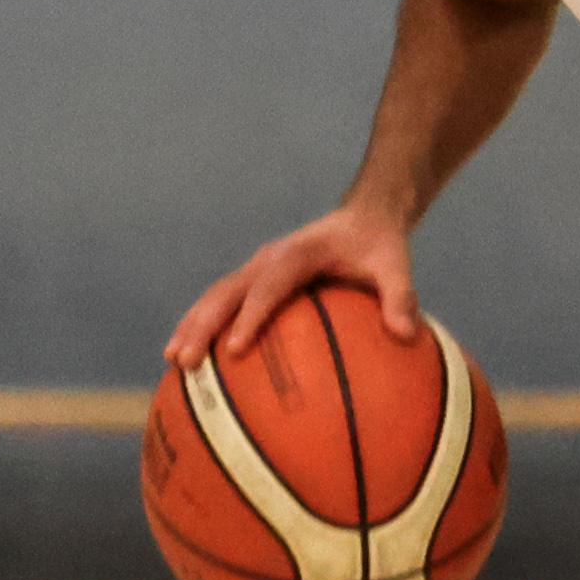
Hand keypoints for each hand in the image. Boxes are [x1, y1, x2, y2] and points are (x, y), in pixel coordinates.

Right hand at [166, 203, 416, 365]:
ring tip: (173, 360)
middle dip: (203, 325)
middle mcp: (268, 259)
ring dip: (192, 325)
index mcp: (297, 254)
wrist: (364, 218)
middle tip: (185, 359)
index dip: (251, 316)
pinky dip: (203, 326)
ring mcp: (257, 269)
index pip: (269, 286)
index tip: (235, 347)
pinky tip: (191, 358)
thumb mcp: (395, 265)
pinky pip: (224, 303)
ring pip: (216, 296)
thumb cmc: (379, 246)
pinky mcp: (255, 280)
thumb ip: (400, 296)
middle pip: (226, 292)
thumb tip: (407, 334)